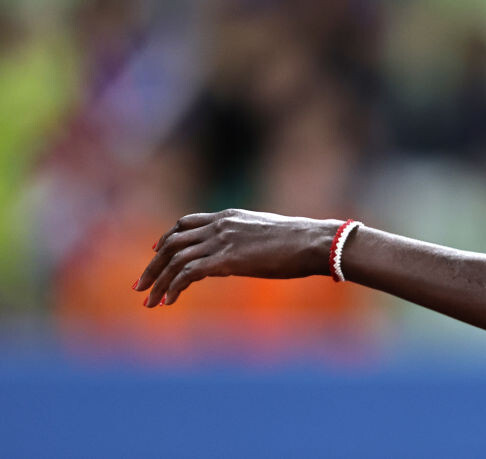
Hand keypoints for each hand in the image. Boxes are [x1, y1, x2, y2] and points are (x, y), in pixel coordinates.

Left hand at [135, 209, 334, 305]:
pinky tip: (169, 302)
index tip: (156, 253)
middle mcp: (220, 224)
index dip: (167, 239)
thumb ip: (242, 242)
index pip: (185, 223)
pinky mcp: (226, 259)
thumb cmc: (300, 241)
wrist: (314, 242)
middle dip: (153, 265)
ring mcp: (222, 240)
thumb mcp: (265, 236)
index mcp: (229, 216)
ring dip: (158, 282)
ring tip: (149, 301)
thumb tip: (231, 261)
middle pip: (172, 241)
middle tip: (140, 286)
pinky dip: (173, 288)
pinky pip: (188, 274)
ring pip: (175, 259)